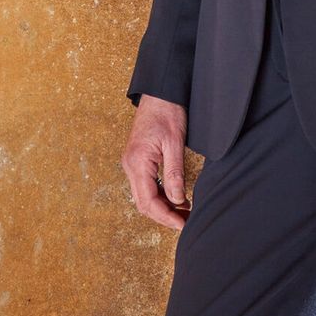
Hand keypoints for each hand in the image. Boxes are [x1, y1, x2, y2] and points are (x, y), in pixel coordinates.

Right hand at [123, 96, 192, 231]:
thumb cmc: (167, 111)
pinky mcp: (138, 160)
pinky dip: (160, 195)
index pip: (149, 201)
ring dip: (163, 207)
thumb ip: (175, 173)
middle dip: (164, 215)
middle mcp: (130, 166)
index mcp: (137, 163)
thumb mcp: (175, 142)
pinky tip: (176, 197)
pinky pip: (146, 184)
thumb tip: (178, 200)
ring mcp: (132, 163)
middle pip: (144, 203)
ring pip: (144, 195)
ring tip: (184, 212)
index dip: (166, 216)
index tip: (182, 224)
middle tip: (185, 221)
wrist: (160, 92)